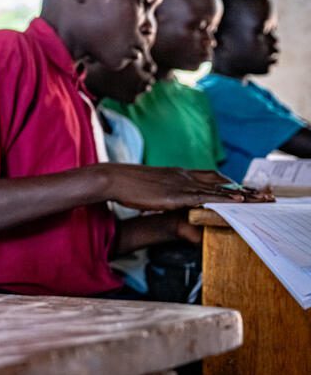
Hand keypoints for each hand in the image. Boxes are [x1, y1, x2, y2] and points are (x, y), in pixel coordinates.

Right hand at [100, 165, 265, 211]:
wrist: (113, 178)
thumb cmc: (124, 183)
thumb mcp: (147, 185)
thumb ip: (159, 189)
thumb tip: (160, 197)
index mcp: (175, 172)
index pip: (208, 174)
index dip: (226, 181)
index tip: (240, 188)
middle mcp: (183, 175)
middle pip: (219, 180)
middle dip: (241, 188)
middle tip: (261, 195)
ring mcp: (181, 183)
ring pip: (218, 188)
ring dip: (241, 194)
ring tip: (260, 200)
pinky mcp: (177, 194)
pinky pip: (207, 197)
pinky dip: (225, 198)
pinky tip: (238, 201)